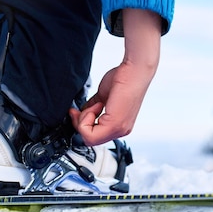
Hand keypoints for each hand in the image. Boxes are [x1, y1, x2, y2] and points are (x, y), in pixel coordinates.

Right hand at [70, 8, 161, 145]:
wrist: (134, 71)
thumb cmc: (124, 79)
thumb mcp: (103, 96)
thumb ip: (92, 106)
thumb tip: (80, 111)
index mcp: (119, 125)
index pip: (94, 136)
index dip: (82, 124)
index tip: (78, 111)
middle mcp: (120, 130)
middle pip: (90, 140)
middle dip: (80, 123)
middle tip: (80, 110)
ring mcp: (119, 129)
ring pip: (89, 139)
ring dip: (84, 120)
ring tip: (95, 105)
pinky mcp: (115, 124)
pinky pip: (90, 133)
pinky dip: (87, 119)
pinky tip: (97, 105)